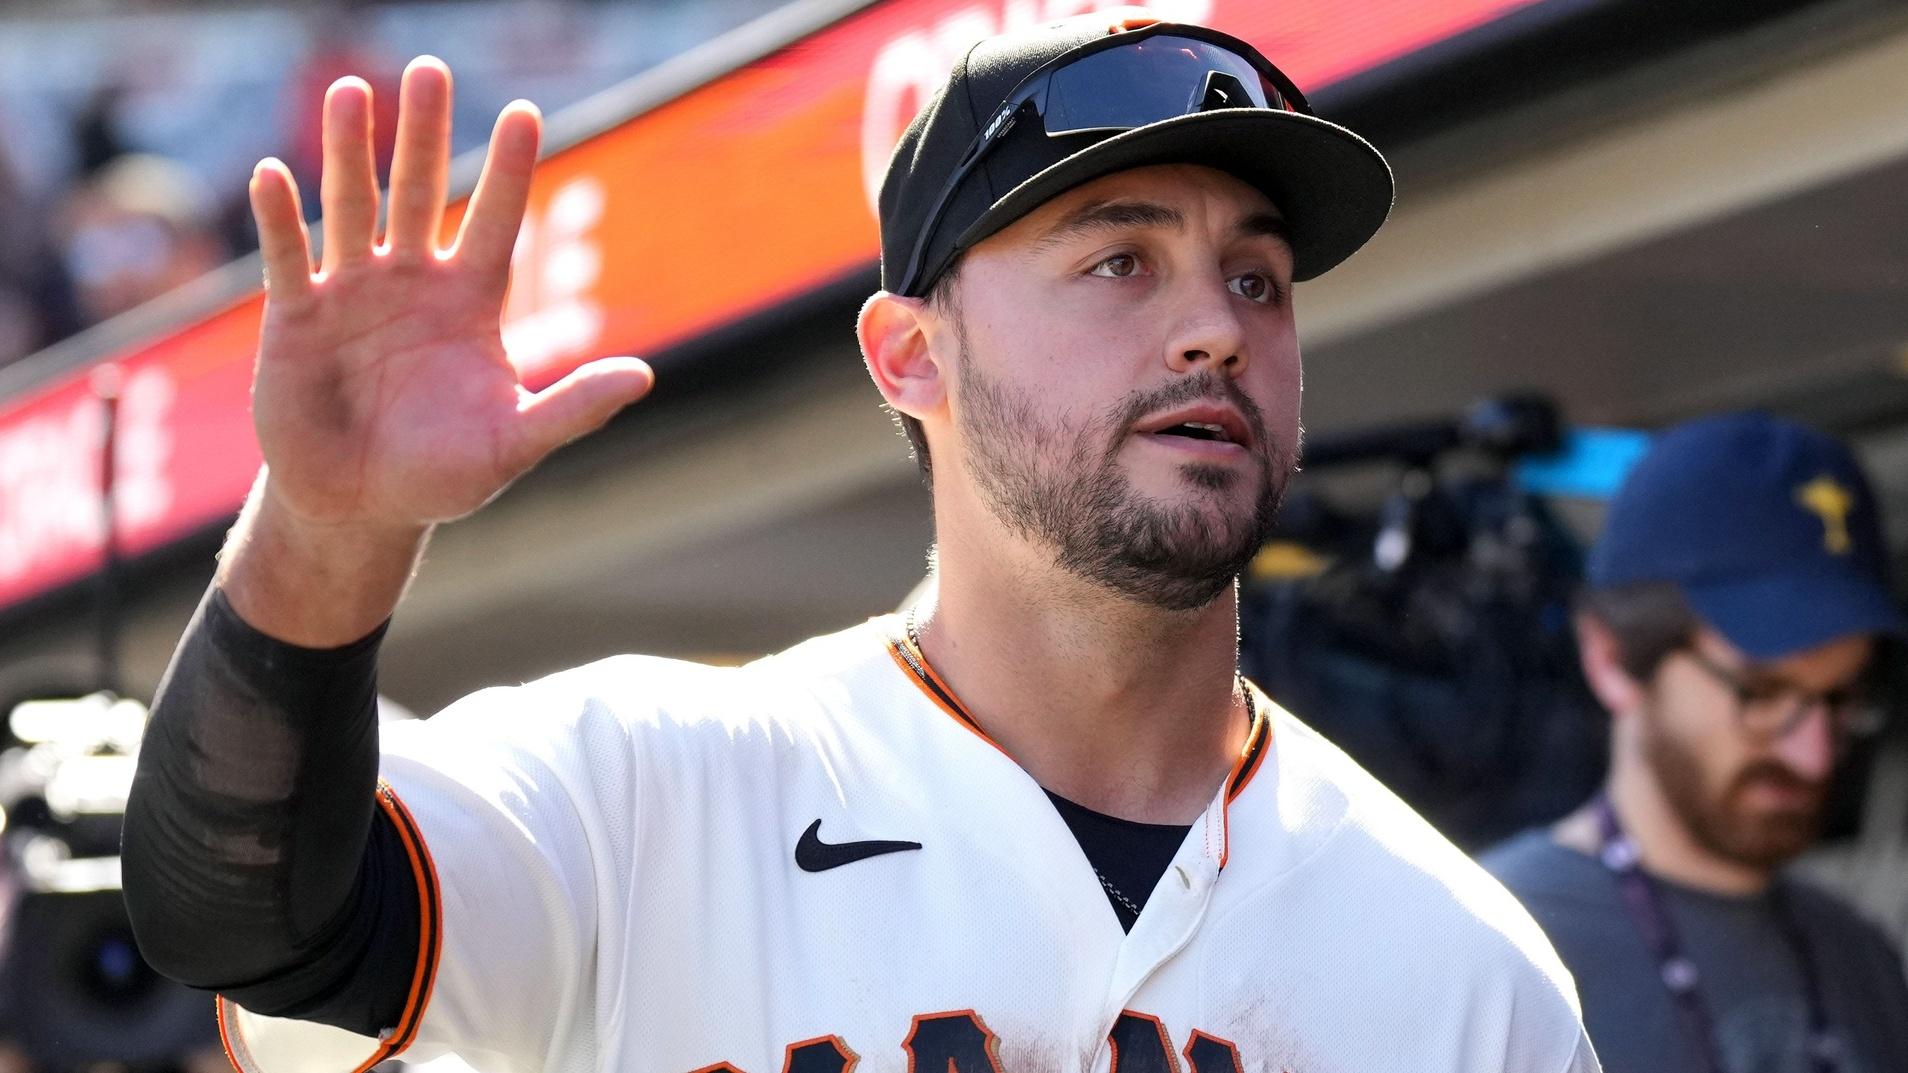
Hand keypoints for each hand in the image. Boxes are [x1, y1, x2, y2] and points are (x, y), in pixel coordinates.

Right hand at [247, 57, 652, 533]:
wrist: (361, 506)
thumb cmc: (444, 474)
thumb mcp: (513, 444)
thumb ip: (573, 407)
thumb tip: (645, 375)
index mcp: (470, 303)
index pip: (495, 223)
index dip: (509, 171)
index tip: (526, 111)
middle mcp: (412, 283)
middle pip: (419, 194)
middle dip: (423, 135)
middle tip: (430, 69)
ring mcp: (352, 294)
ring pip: (351, 208)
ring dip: (349, 152)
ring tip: (351, 92)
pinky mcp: (296, 318)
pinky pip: (289, 258)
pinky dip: (281, 219)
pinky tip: (273, 173)